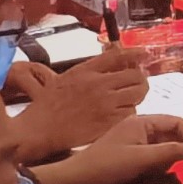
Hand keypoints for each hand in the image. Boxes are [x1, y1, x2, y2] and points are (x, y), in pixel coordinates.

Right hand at [15, 40, 152, 147]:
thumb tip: (111, 64)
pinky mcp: (110, 121)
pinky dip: (128, 113)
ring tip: (127, 101)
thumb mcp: (64, 80)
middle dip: (140, 80)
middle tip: (137, 85)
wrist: (38, 130)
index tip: (144, 53)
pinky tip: (118, 115)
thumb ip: (88, 72)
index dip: (135, 53)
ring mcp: (106, 103)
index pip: (118, 55)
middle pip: (135, 76)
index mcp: (85, 71)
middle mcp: (99, 84)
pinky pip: (130, 113)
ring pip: (137, 94)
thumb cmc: (46, 107)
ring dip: (135, 97)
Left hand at [21, 111, 182, 183]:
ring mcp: (132, 139)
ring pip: (161, 144)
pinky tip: (150, 173)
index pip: (177, 122)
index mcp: (142, 122)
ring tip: (162, 171)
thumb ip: (169, 152)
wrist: (76, 179)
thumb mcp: (141, 159)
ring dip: (167, 157)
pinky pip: (150, 153)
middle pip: (170, 132)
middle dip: (179, 148)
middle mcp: (138, 127)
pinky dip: (156, 162)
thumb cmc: (107, 166)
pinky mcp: (126, 151)